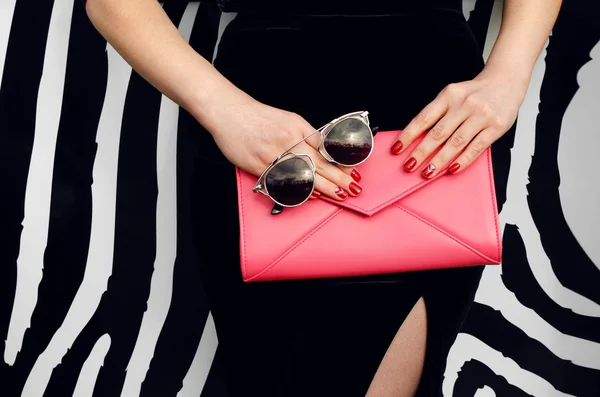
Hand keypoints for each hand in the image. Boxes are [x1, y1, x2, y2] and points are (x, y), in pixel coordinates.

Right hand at [204, 93, 361, 200]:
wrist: (229, 111)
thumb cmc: (258, 117)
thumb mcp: (288, 120)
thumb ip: (305, 136)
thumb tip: (323, 153)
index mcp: (297, 127)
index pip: (324, 148)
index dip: (340, 163)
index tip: (353, 173)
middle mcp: (287, 140)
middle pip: (318, 163)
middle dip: (338, 178)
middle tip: (353, 188)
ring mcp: (273, 153)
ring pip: (302, 173)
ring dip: (323, 186)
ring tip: (338, 194)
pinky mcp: (258, 164)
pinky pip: (281, 180)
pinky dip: (297, 189)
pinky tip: (309, 195)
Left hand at [390, 70, 526, 177]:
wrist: (506, 80)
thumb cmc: (474, 93)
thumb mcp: (452, 95)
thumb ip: (438, 113)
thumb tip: (416, 139)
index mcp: (448, 95)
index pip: (424, 118)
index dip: (408, 135)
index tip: (397, 149)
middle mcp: (464, 104)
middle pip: (438, 133)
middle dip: (421, 152)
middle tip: (409, 166)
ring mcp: (481, 116)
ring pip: (456, 142)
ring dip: (439, 160)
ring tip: (427, 172)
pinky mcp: (496, 127)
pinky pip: (476, 147)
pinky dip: (463, 160)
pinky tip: (452, 169)